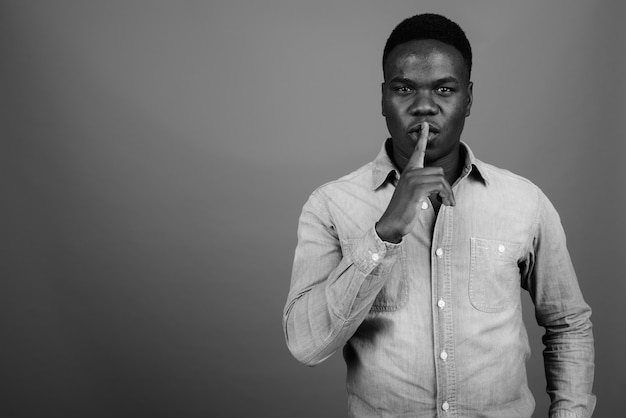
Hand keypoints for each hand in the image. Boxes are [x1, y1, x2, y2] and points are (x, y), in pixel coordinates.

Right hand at [376, 122, 455, 242]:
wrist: (392, 223)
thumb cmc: (403, 210)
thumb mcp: (413, 194)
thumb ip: (423, 185)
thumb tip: (439, 186)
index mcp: (408, 172)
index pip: (417, 151)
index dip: (422, 137)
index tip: (424, 125)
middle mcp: (410, 173)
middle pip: (439, 172)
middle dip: (447, 187)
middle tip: (447, 200)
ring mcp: (412, 180)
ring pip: (441, 179)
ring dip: (448, 193)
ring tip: (447, 203)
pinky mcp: (416, 189)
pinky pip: (439, 186)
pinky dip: (445, 195)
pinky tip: (443, 203)